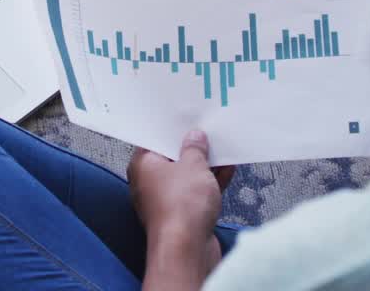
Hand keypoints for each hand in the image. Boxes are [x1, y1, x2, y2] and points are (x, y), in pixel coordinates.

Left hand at [129, 130, 235, 286]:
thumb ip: (195, 148)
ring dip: (205, 165)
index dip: (171, 129)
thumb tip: (194, 139)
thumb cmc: (180, 208)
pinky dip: (210, 182)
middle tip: (208, 132)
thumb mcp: (193, 165)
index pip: (154, 139)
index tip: (187, 120)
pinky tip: (227, 170)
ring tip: (223, 149)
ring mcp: (166, 200)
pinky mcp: (182, 215)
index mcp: (142, 166)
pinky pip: (197, 192)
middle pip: (172, 158)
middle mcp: (150, 183)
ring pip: (187, 176)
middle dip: (192, 148)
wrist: (187, 249)